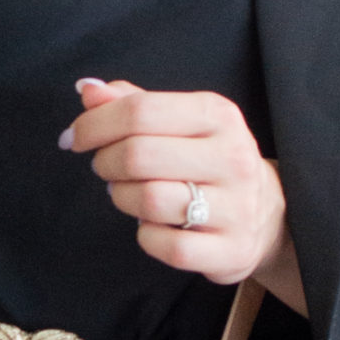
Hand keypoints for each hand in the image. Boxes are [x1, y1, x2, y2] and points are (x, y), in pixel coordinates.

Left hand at [61, 77, 307, 316]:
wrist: (265, 214)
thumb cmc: (208, 162)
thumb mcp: (180, 123)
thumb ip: (134, 104)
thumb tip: (87, 89)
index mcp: (218, 115)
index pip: (140, 111)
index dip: (94, 124)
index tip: (74, 138)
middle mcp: (232, 157)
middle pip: (139, 155)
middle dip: (105, 163)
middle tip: (103, 168)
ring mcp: (236, 207)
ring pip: (149, 200)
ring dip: (121, 198)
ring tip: (125, 194)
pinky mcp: (230, 250)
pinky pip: (165, 246)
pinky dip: (145, 237)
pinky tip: (151, 227)